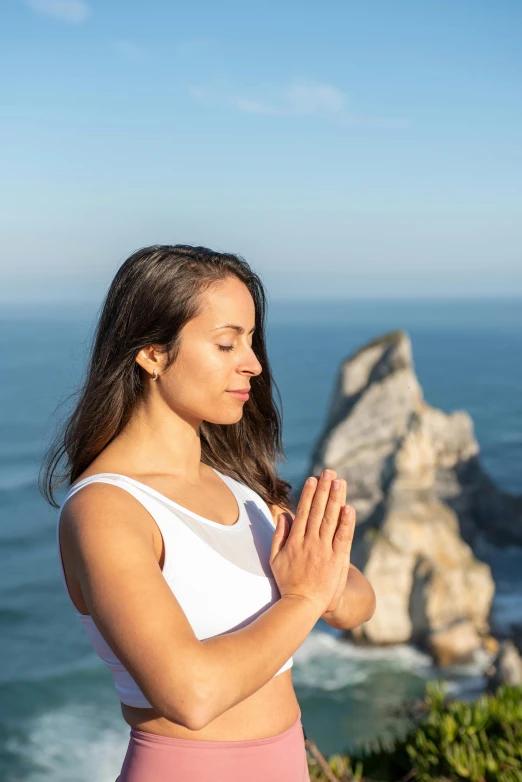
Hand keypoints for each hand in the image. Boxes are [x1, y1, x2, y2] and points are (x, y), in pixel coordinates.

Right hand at [269, 469, 354, 614]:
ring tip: (339, 482)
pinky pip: (343, 537)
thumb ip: (279, 535)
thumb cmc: (288, 581)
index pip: (303, 512)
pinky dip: (346, 522)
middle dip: (324, 490)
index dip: (309, 494)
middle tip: (329, 472)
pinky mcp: (337, 558)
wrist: (303, 604)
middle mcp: (310, 541)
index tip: (313, 479)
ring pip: (331, 519)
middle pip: (318, 510)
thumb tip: (283, 515)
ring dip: (335, 499)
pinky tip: (348, 508)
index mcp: (295, 540)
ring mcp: (324, 549)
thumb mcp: (275, 558)